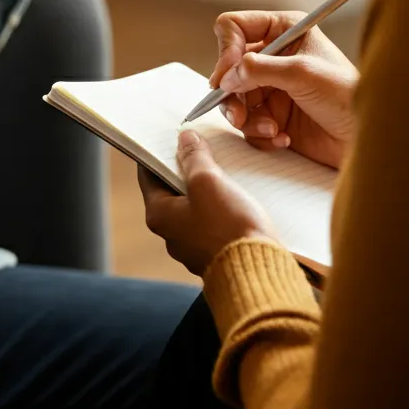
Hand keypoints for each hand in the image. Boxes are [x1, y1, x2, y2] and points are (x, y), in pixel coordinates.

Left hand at [140, 130, 278, 276]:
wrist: (260, 274)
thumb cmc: (228, 228)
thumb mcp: (208, 182)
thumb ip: (194, 157)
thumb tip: (185, 139)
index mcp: (160, 215)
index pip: (148, 174)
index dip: (158, 151)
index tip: (169, 135)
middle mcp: (172, 234)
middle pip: (173, 189)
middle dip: (187, 167)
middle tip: (201, 145)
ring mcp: (195, 246)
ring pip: (197, 205)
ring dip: (208, 186)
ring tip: (224, 165)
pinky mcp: (219, 252)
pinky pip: (216, 222)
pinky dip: (223, 206)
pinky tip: (239, 193)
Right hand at [211, 11, 358, 170]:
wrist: (366, 138)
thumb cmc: (347, 96)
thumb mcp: (303, 74)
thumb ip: (260, 69)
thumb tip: (227, 76)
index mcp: (283, 30)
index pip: (234, 27)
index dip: (226, 50)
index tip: (227, 77)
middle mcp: (273, 56)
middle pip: (228, 68)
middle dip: (232, 94)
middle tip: (239, 115)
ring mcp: (271, 86)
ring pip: (232, 98)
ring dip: (246, 118)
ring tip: (270, 129)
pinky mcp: (271, 114)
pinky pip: (246, 122)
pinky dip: (259, 133)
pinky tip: (283, 137)